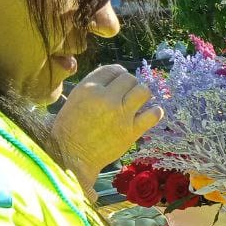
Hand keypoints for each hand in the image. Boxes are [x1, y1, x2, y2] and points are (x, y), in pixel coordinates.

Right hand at [51, 65, 163, 194]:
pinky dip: (155, 112)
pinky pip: (153, 115)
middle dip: (130, 84)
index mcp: (88, 88)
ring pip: (143, 91)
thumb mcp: (75, 99)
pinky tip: (151, 113)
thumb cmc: (69, 129)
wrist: (72, 155)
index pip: (112, 70)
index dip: (118, 73)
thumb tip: (114, 81)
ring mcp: (121, 114)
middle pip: (129, 79)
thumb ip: (93, 89)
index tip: (120, 80)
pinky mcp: (132, 130)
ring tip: (139, 101)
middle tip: (128, 93)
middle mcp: (106, 98)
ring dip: (143, 94)